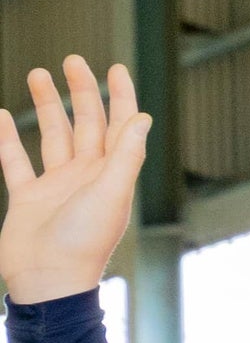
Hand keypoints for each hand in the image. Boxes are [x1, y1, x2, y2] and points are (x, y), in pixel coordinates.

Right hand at [0, 56, 149, 304]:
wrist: (47, 282)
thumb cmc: (83, 244)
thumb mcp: (110, 195)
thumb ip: (125, 156)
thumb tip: (142, 119)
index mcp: (113, 175)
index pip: (121, 126)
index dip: (121, 97)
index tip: (115, 68)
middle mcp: (87, 176)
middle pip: (87, 124)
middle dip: (81, 91)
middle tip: (72, 60)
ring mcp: (57, 186)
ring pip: (53, 135)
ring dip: (47, 105)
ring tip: (38, 73)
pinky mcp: (28, 198)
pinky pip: (15, 161)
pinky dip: (7, 139)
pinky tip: (1, 115)